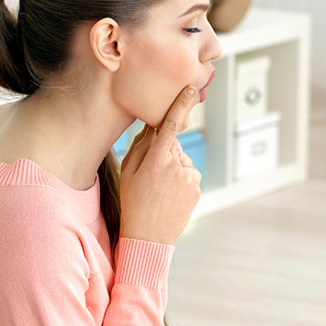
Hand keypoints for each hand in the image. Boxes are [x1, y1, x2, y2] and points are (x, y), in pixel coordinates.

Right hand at [119, 87, 202, 244]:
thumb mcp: (128, 172)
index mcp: (156, 160)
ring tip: (160, 188)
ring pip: (183, 160)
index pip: (170, 126)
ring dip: (174, 167)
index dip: (180, 105)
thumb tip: (153, 125)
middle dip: (165, 151)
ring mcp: (189, 178)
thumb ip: (140, 145)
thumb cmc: (133, 201)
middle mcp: (175, 167)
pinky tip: (170, 194)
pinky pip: (190, 174)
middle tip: (151, 175)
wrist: (148, 236)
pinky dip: (182, 179)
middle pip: (174, 145)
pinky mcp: (197, 188)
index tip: (191, 89)